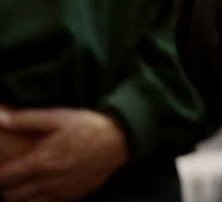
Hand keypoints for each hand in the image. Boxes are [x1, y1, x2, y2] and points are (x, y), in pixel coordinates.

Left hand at [0, 107, 127, 201]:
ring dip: (19, 194)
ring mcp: (61, 191)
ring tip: (23, 180)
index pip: (5, 176)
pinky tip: (42, 184)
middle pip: (12, 194)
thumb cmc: (90, 126)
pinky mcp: (72, 196)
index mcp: (42, 160)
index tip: (1, 164)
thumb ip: (27, 119)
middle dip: (6, 184)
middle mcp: (49, 181)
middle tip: (10, 172)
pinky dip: (36, 198)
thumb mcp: (59, 116)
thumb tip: (1, 119)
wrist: (121, 140)